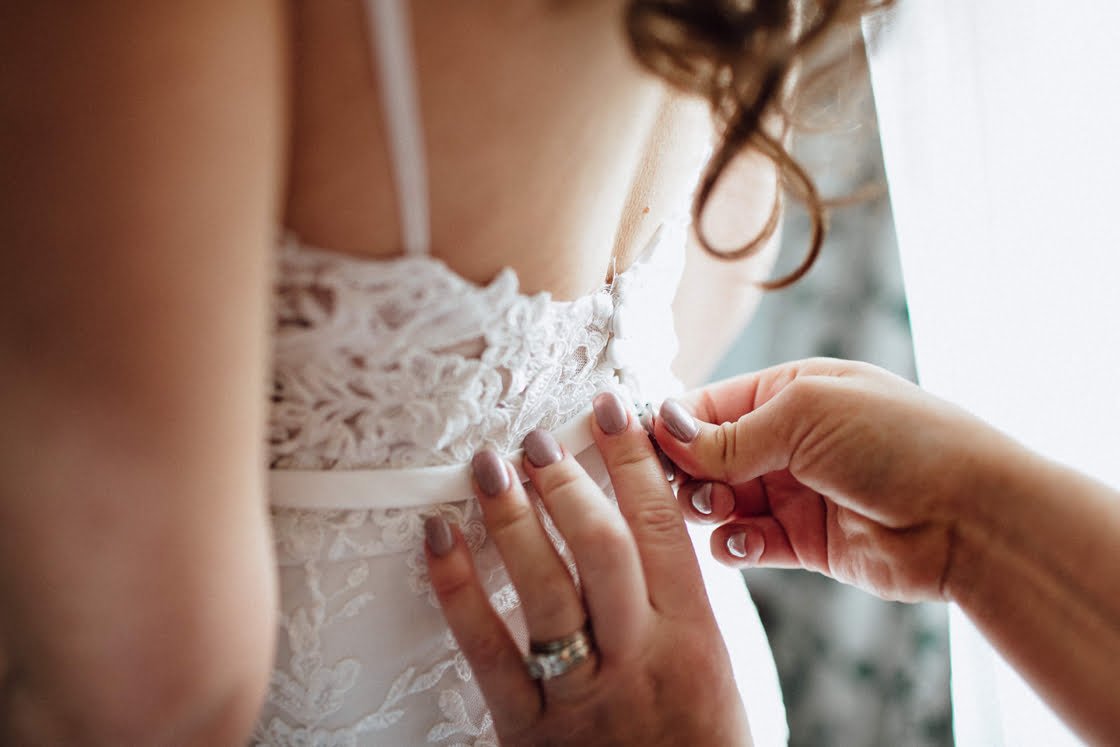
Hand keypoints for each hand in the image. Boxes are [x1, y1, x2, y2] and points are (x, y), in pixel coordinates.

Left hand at [424, 391, 750, 745]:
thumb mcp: (713, 671)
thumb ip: (679, 599)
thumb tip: (644, 517)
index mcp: (693, 639)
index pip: (661, 528)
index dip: (633, 459)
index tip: (611, 407)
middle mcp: (639, 659)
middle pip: (603, 547)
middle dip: (568, 480)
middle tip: (537, 436)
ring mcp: (583, 696)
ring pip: (545, 589)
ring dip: (512, 517)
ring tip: (486, 463)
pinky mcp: (529, 732)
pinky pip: (486, 653)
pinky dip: (457, 590)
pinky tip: (438, 537)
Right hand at [655, 358, 1020, 601]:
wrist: (972, 515)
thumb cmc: (899, 441)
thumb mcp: (805, 416)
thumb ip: (729, 433)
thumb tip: (660, 426)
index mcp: (787, 391)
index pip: (705, 406)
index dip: (667, 426)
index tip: (629, 445)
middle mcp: (787, 441)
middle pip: (705, 457)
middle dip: (685, 472)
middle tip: (684, 486)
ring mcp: (795, 492)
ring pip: (720, 503)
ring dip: (707, 508)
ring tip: (718, 510)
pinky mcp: (805, 542)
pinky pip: (748, 543)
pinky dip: (734, 546)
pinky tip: (742, 543)